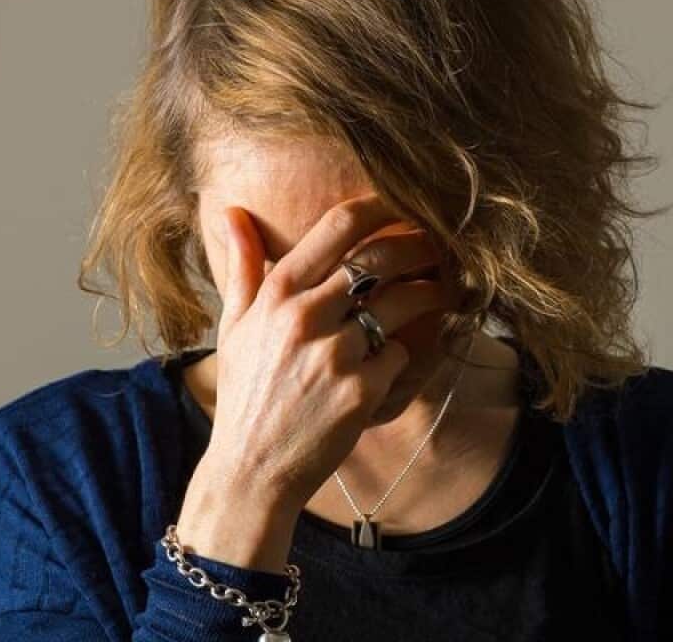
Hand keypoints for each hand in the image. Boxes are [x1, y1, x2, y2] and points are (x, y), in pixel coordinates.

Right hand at [204, 191, 458, 512]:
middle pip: (381, 258)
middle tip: (439, 246)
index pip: (338, 227)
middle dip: (420, 246)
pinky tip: (398, 360)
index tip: (402, 203)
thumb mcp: (234, 326)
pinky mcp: (361, 391)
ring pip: (402, 303)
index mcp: (277, 295)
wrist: (252, 469)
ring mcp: (336, 354)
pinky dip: (403, 355)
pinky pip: (401, 355)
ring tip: (440, 293)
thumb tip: (232, 212)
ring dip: (429, 294)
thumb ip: (242, 266)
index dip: (379, 207)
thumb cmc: (245, 395)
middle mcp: (306, 317)